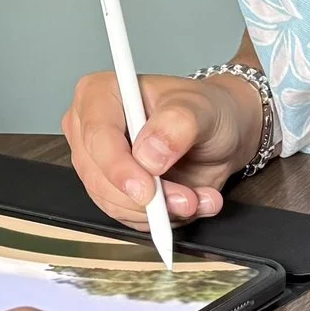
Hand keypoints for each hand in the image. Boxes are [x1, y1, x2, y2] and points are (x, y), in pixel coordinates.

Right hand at [63, 68, 256, 226]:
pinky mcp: (111, 190)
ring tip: (197, 197)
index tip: (148, 189)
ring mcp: (98, 162)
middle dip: (146, 197)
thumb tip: (148, 154)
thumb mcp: (202, 107)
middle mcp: (89, 128)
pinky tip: (191, 201)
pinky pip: (128, 216)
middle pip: (99, 176)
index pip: (96, 135)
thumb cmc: (205, 110)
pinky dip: (162, 217)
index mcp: (100, 93)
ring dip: (160, 210)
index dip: (118, 166)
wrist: (220, 135)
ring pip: (113, 202)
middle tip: (187, 199)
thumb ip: (176, 123)